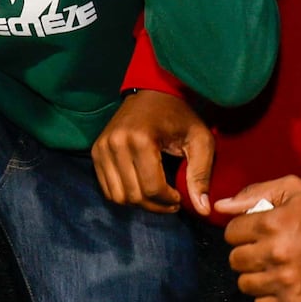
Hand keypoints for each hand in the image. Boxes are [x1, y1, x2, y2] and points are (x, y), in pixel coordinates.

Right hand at [90, 88, 215, 214]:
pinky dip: (124, 195)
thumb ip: (201, 175)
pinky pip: (107, 188)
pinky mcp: (96, 151)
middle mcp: (117, 143)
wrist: (153, 91)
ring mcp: (103, 147)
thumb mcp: (200, 140)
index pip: (152, 188)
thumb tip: (203, 210)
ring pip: (118, 196)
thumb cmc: (180, 116)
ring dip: (139, 203)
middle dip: (155, 205)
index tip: (179, 198)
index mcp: (141, 139)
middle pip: (134, 195)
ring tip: (156, 195)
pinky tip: (141, 187)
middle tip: (171, 201)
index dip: (168, 201)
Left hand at [215, 178, 300, 301]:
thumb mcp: (293, 189)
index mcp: (270, 224)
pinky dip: (268, 297)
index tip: (253, 232)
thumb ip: (253, 194)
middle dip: (246, 253)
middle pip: (235, 260)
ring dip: (255, 276)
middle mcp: (274, 254)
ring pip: (245, 284)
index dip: (241, 231)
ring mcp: (284, 281)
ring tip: (271, 268)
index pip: (231, 233)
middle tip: (263, 250)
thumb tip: (220, 206)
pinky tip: (280, 285)